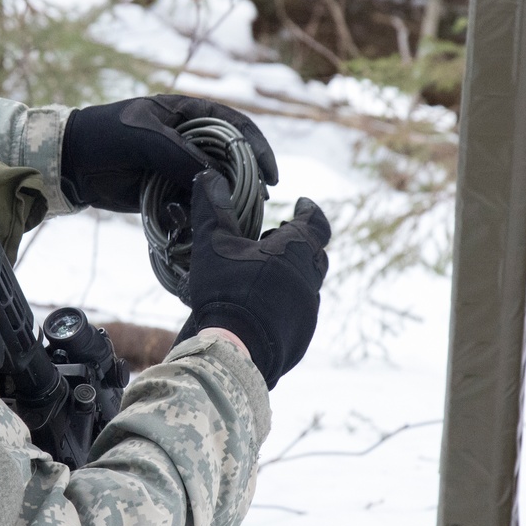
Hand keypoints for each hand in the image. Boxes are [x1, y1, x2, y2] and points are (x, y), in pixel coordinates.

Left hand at [60, 94, 277, 211]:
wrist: (71, 161)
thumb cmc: (106, 135)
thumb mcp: (144, 137)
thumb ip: (179, 154)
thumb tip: (214, 177)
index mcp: (189, 114)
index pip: (236, 126)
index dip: (257, 147)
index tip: (270, 173)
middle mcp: (190, 139)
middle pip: (231, 160)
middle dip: (245, 182)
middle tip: (256, 204)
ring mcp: (179, 166)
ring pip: (213, 185)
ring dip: (221, 203)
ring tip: (229, 220)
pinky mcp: (167, 190)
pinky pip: (191, 203)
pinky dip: (195, 215)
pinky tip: (191, 225)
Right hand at [174, 169, 329, 388]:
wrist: (235, 350)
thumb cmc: (226, 291)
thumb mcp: (213, 244)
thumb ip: (212, 208)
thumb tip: (208, 175)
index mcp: (296, 251)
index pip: (317, 222)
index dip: (309, 210)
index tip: (301, 203)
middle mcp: (310, 278)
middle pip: (315, 252)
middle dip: (298, 242)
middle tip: (274, 239)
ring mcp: (309, 310)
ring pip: (308, 282)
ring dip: (292, 273)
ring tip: (264, 273)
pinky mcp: (302, 334)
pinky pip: (300, 310)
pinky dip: (287, 301)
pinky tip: (262, 305)